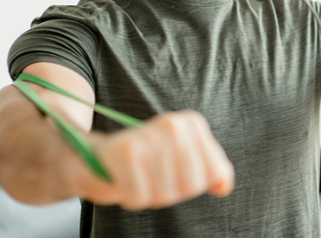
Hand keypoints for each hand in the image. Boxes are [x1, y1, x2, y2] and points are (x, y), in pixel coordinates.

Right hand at [78, 110, 234, 209]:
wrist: (97, 154)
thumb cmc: (147, 161)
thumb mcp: (186, 159)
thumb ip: (212, 170)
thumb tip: (223, 187)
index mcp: (192, 124)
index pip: (214, 173)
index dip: (194, 183)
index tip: (176, 171)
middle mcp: (173, 125)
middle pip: (191, 186)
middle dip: (172, 191)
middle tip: (154, 177)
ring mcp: (149, 136)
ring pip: (166, 194)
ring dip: (150, 195)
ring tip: (139, 177)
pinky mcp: (125, 152)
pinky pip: (140, 197)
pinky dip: (131, 197)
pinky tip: (124, 180)